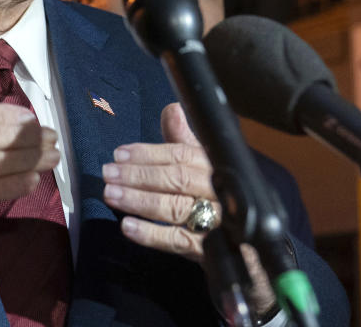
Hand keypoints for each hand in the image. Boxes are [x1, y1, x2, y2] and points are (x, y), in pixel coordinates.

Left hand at [102, 102, 276, 314]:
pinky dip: (151, 234)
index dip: (149, 153)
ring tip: (111, 195)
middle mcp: (220, 192)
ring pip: (175, 208)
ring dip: (139, 201)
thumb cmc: (220, 201)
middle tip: (109, 173)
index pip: (181, 155)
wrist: (251, 252)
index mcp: (218, 167)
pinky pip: (179, 241)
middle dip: (139, 175)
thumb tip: (172, 108)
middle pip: (177, 179)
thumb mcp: (206, 169)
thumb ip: (185, 141)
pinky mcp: (212, 251)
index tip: (119, 153)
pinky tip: (128, 227)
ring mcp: (218, 223)